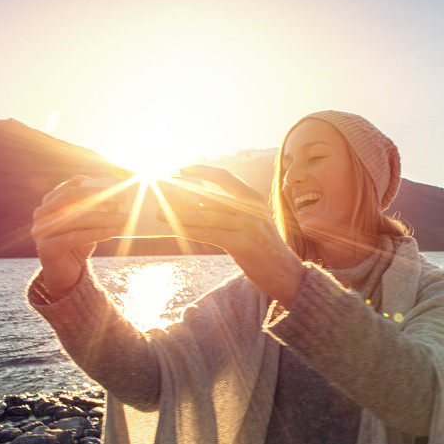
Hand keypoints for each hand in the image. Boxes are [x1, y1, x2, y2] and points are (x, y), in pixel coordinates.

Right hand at [31, 175, 126, 300]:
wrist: (66, 274)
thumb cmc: (79, 244)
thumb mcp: (87, 223)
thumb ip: (95, 209)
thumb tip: (119, 196)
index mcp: (49, 203)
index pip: (71, 187)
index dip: (93, 185)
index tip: (116, 186)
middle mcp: (41, 214)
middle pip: (70, 198)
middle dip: (98, 197)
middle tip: (122, 200)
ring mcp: (41, 231)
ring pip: (75, 219)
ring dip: (102, 217)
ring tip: (123, 218)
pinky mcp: (46, 248)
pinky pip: (74, 237)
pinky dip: (96, 233)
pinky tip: (112, 232)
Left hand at [161, 165, 305, 305]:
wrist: (286, 273)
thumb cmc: (263, 247)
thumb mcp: (251, 222)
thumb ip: (231, 209)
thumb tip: (195, 199)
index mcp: (254, 198)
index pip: (225, 177)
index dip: (202, 171)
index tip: (181, 170)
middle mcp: (252, 208)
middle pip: (209, 197)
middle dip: (180, 196)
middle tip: (159, 196)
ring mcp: (249, 225)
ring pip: (205, 216)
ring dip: (177, 215)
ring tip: (158, 214)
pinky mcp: (243, 244)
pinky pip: (209, 235)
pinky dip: (188, 231)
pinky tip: (174, 229)